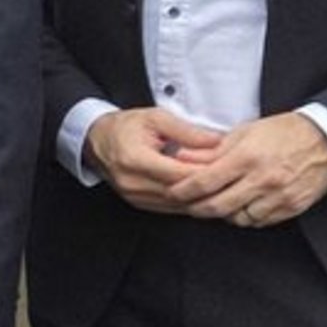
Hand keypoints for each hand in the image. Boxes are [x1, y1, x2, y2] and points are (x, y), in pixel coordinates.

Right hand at [83, 104, 226, 213]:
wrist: (96, 140)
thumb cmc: (125, 126)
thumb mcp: (156, 118)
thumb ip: (187, 131)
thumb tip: (217, 141)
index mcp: (135, 159)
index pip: (180, 173)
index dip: (206, 172)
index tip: (227, 165)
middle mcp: (132, 183)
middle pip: (181, 192)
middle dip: (207, 186)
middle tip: (230, 178)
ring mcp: (134, 196)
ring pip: (177, 205)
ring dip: (199, 197)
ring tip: (221, 186)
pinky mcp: (138, 203)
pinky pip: (170, 208)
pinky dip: (188, 202)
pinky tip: (202, 193)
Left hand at [162, 110, 326, 228]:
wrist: (326, 140)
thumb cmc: (283, 133)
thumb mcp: (244, 132)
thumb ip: (212, 149)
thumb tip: (182, 157)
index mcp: (247, 157)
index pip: (205, 181)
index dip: (183, 190)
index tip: (172, 192)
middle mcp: (262, 179)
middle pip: (217, 206)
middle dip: (197, 208)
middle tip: (189, 204)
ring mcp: (278, 196)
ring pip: (238, 218)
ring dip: (223, 214)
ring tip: (219, 203)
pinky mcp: (291, 207)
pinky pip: (260, 221)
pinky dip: (246, 216)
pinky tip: (242, 205)